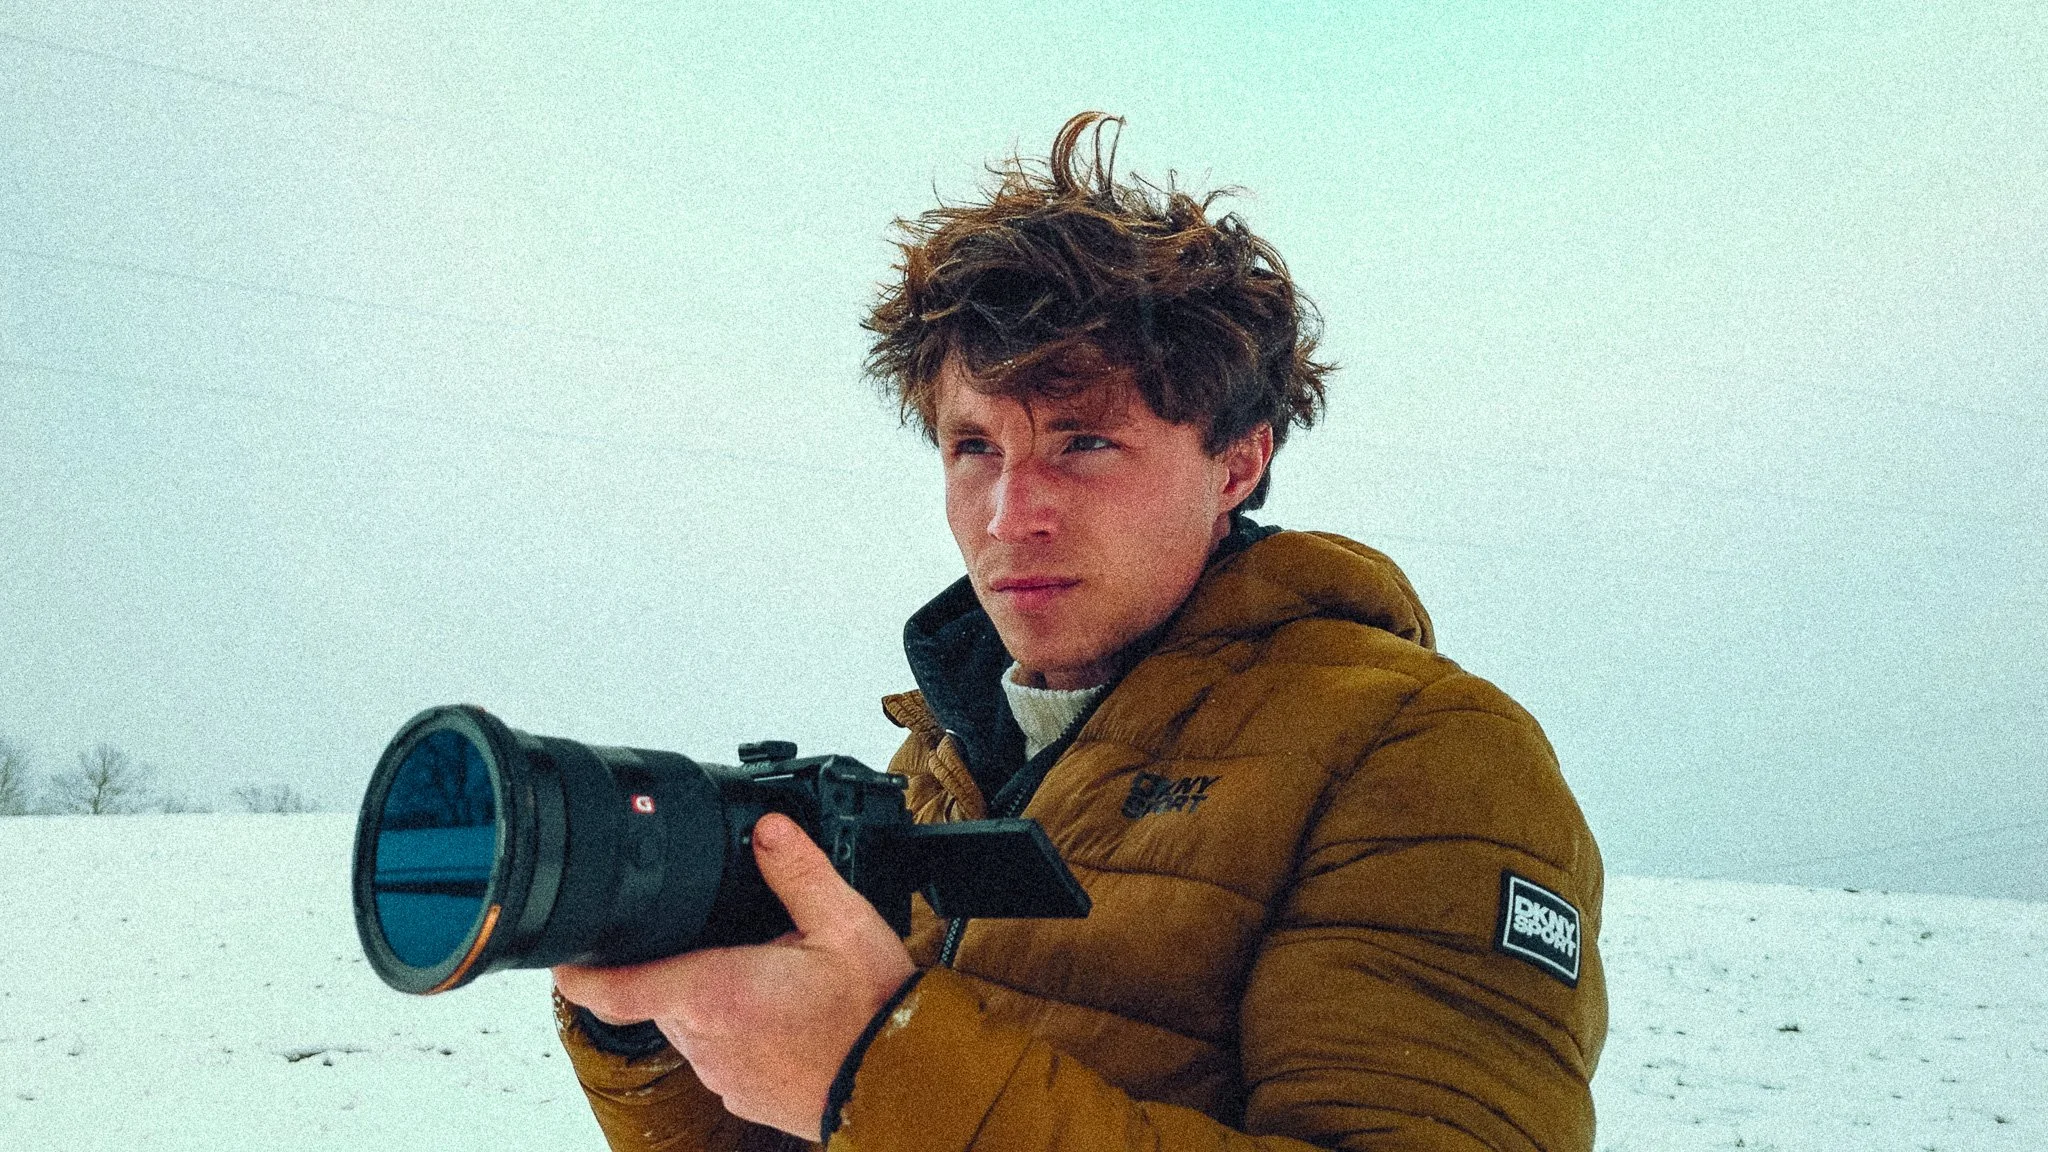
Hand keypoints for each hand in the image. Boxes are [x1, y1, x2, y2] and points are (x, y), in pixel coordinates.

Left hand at [553, 812, 916, 1140]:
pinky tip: (782, 1015)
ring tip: (767, 978)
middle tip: (724, 941)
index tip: (563, 956)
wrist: (908, 1083)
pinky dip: (738, 1031)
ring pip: (691, 1026)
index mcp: (715, 991)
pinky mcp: (743, 1097)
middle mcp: (707, 1040)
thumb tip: (768, 829)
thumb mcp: (844, 922)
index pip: (614, 989)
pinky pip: (721, 1055)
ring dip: (713, 999)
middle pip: (659, 996)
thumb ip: (798, 871)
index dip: (579, 972)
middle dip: (678, 966)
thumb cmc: (875, 1011)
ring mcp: (723, 1075)